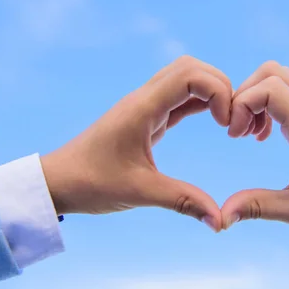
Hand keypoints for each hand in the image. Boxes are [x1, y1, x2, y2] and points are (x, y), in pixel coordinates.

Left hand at [40, 56, 232, 230]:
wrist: (58, 182)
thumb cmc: (91, 183)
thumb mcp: (140, 192)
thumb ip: (183, 202)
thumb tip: (220, 221)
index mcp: (142, 108)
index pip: (191, 75)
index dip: (218, 93)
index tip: (226, 126)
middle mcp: (144, 98)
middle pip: (192, 67)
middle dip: (221, 87)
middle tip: (231, 122)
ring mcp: (144, 105)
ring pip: (186, 78)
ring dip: (212, 92)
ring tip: (226, 123)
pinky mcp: (145, 117)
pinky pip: (179, 98)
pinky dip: (201, 103)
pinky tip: (214, 121)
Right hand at [221, 61, 288, 240]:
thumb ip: (258, 207)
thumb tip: (222, 216)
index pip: (269, 88)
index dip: (243, 104)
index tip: (236, 136)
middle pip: (272, 72)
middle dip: (244, 95)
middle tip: (238, 130)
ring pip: (280, 79)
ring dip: (255, 98)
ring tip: (249, 133)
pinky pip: (287, 94)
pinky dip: (267, 105)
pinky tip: (264, 136)